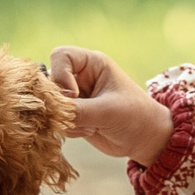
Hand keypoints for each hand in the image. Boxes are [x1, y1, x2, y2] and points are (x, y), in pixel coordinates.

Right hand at [49, 46, 174, 165]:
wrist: (145, 139)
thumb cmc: (135, 116)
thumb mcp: (107, 111)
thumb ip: (77, 110)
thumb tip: (49, 111)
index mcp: (92, 63)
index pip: (60, 55)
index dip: (60, 75)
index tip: (75, 94)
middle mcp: (81, 76)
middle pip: (50, 81)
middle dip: (61, 102)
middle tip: (80, 116)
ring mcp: (76, 96)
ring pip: (51, 103)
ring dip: (67, 118)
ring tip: (92, 125)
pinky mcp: (74, 114)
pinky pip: (57, 119)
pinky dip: (70, 129)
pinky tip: (90, 131)